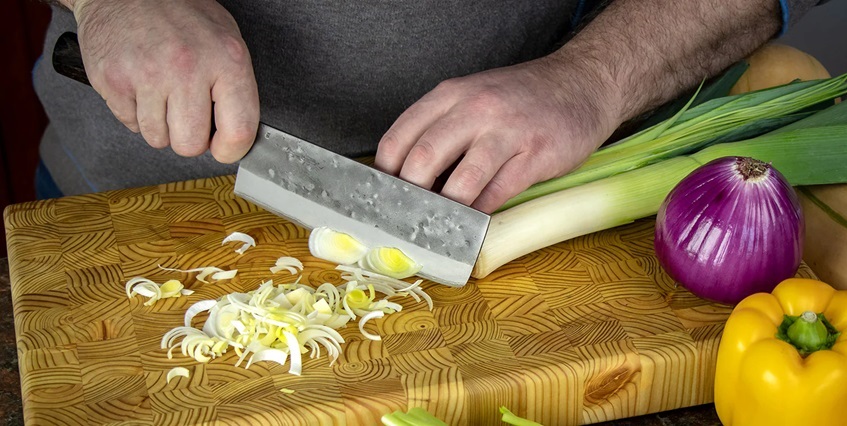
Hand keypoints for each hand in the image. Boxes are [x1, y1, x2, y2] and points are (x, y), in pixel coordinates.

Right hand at [73, 0, 258, 162]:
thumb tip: (239, 134)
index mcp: (226, 59)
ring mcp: (147, 74)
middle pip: (190, 145)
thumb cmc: (179, 14)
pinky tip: (139, 85)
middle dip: (188, 136)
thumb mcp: (225, 39)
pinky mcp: (113, 80)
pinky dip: (134, 112)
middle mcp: (188, 67)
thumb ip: (236, 87)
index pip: (238, 131)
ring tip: (160, 92)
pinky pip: (130, 124)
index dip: (230, 150)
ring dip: (160, 124)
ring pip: (158, 139)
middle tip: (185, 113)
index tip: (222, 147)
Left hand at [374, 57, 620, 212]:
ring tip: (441, 226)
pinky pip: (498, 193)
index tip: (383, 200)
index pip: (399, 138)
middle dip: (411, 198)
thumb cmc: (520, 99)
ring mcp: (507, 131)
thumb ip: (441, 129)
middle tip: (409, 219)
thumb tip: (407, 180)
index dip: (385, 176)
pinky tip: (477, 219)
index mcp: (450, 95)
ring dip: (447, 212)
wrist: (583, 83)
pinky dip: (482, 212)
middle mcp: (474, 109)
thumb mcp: (472, 98)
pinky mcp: (536, 154)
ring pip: (461, 183)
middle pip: (423, 161)